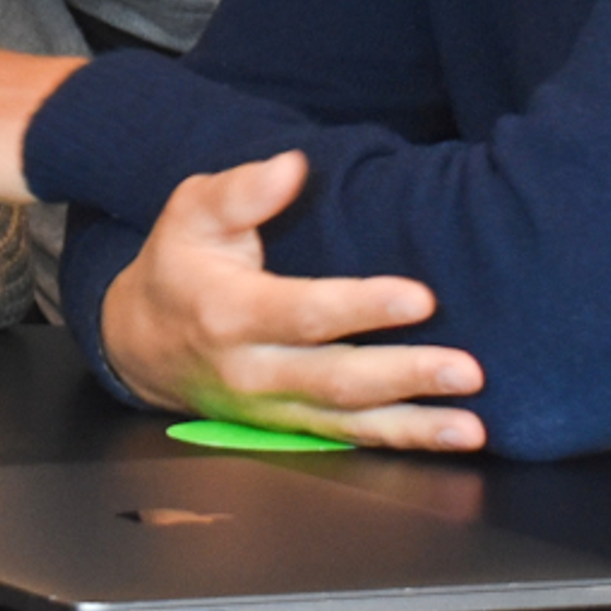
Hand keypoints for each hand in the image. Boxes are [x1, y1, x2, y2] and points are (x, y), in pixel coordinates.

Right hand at [96, 150, 485, 451]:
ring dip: (415, 425)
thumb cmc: (178, 266)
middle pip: (335, 379)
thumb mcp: (191, 215)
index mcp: (229, 312)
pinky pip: (349, 442)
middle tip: (466, 369)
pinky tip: (451, 438)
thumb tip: (291, 166)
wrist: (139, 343)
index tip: (421, 297)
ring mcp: (271, 409)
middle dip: (404, 375)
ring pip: (349, 422)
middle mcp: (251, 371)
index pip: (304, 313)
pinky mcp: (289, 429)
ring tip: (471, 425)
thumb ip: (241, 191)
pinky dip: (403, 443)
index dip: (363, 307)